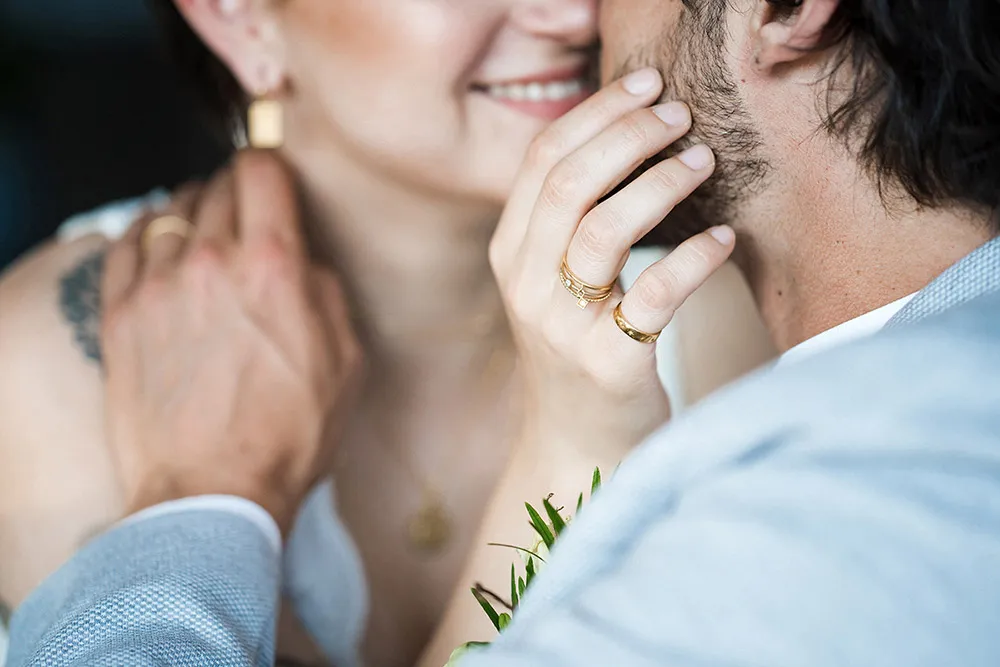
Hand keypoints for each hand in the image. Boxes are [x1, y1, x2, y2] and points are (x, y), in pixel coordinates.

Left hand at [100, 151, 362, 533]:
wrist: (212, 493)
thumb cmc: (289, 435)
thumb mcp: (346, 363)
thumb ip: (328, 294)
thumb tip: (307, 261)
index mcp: (274, 268)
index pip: (262, 171)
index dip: (272, 167)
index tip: (275, 181)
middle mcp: (212, 262)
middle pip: (216, 185)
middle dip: (236, 191)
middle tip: (247, 213)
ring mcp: (159, 287)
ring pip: (171, 210)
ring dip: (193, 212)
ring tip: (205, 232)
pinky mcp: (121, 315)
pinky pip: (126, 244)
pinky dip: (145, 232)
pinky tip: (159, 241)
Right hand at [490, 68, 733, 455]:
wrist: (577, 445)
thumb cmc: (578, 350)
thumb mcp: (553, 282)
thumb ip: (570, 221)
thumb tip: (629, 135)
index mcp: (510, 253)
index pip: (543, 160)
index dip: (597, 113)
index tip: (647, 84)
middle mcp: (526, 285)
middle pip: (570, 183)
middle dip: (630, 134)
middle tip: (680, 115)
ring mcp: (563, 327)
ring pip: (603, 229)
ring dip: (660, 184)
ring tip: (703, 160)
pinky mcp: (609, 365)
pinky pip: (655, 296)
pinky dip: (696, 259)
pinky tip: (725, 240)